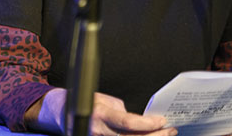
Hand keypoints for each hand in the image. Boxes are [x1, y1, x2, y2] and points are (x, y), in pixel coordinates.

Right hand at [30, 88, 176, 135]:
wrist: (61, 112)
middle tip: (170, 130)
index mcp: (99, 114)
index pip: (128, 123)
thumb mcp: (102, 99)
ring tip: (164, 135)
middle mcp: (100, 131)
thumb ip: (121, 110)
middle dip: (156, 135)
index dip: (148, 123)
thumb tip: (141, 118)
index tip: (162, 120)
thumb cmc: (83, 101)